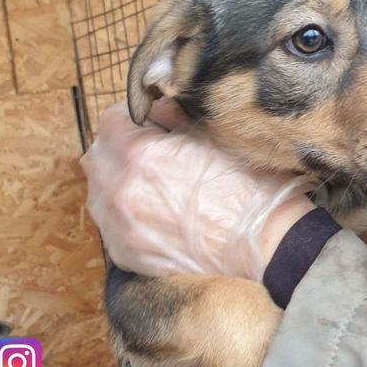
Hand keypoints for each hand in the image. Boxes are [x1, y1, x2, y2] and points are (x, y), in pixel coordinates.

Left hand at [81, 100, 314, 280]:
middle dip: (118, 149)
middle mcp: (122, 192)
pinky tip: (153, 217)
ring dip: (116, 184)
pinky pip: (110, 228)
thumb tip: (158, 108)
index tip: (149, 125)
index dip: (132, 118)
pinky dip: (124, 218)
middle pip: (97, 156)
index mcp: (142, 155)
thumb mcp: (220, 137)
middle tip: (148, 155)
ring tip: (150, 188)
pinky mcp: (129, 257)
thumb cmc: (253, 190)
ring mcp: (121, 229)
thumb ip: (177, 117)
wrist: (269, 247)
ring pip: (98, 194)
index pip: (110, 120)